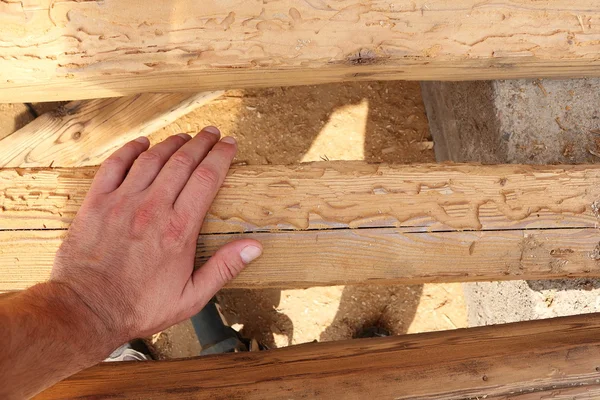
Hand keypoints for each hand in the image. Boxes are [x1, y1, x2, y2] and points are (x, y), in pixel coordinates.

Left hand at [50, 127, 261, 349]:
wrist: (87, 310)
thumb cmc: (140, 306)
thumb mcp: (191, 296)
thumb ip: (223, 268)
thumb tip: (254, 247)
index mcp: (179, 229)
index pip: (207, 178)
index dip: (221, 156)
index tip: (229, 144)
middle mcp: (153, 208)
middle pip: (182, 161)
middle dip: (201, 142)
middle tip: (212, 132)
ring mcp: (122, 202)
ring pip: (152, 159)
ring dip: (171, 143)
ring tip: (185, 136)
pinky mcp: (97, 203)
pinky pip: (115, 165)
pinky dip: (130, 150)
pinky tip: (142, 143)